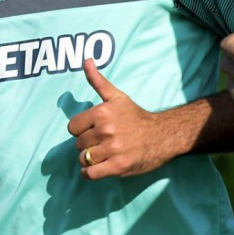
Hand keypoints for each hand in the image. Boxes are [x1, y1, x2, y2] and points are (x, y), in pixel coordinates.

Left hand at [67, 59, 170, 179]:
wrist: (161, 135)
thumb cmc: (135, 116)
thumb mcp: (116, 96)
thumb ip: (97, 81)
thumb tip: (86, 60)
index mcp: (101, 113)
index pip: (72, 127)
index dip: (80, 130)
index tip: (91, 130)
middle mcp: (105, 130)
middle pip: (78, 144)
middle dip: (86, 144)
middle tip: (99, 142)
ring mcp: (112, 150)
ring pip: (83, 159)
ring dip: (88, 159)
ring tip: (100, 155)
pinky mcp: (118, 167)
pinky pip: (91, 174)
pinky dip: (88, 173)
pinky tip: (93, 169)